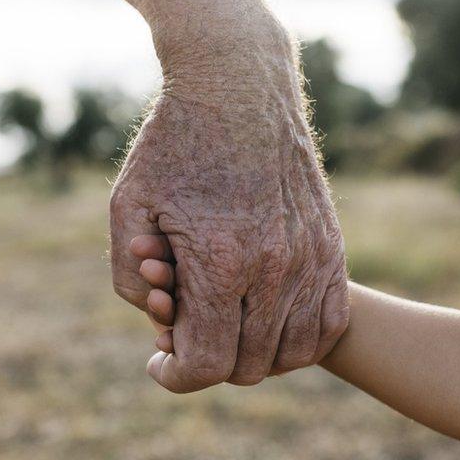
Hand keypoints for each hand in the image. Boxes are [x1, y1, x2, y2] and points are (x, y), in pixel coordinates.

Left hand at [110, 35, 348, 391]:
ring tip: (225, 322)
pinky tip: (265, 315)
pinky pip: (328, 323)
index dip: (176, 376)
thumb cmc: (174, 144)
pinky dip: (297, 337)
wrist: (239, 84)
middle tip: (186, 326)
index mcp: (220, 260)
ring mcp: (312, 258)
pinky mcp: (332, 247)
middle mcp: (275, 267)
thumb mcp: (127, 206)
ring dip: (253, 354)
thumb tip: (165, 328)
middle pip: (248, 366)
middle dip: (208, 360)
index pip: (207, 363)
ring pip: (293, 353)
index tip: (158, 362)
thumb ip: (130, 281)